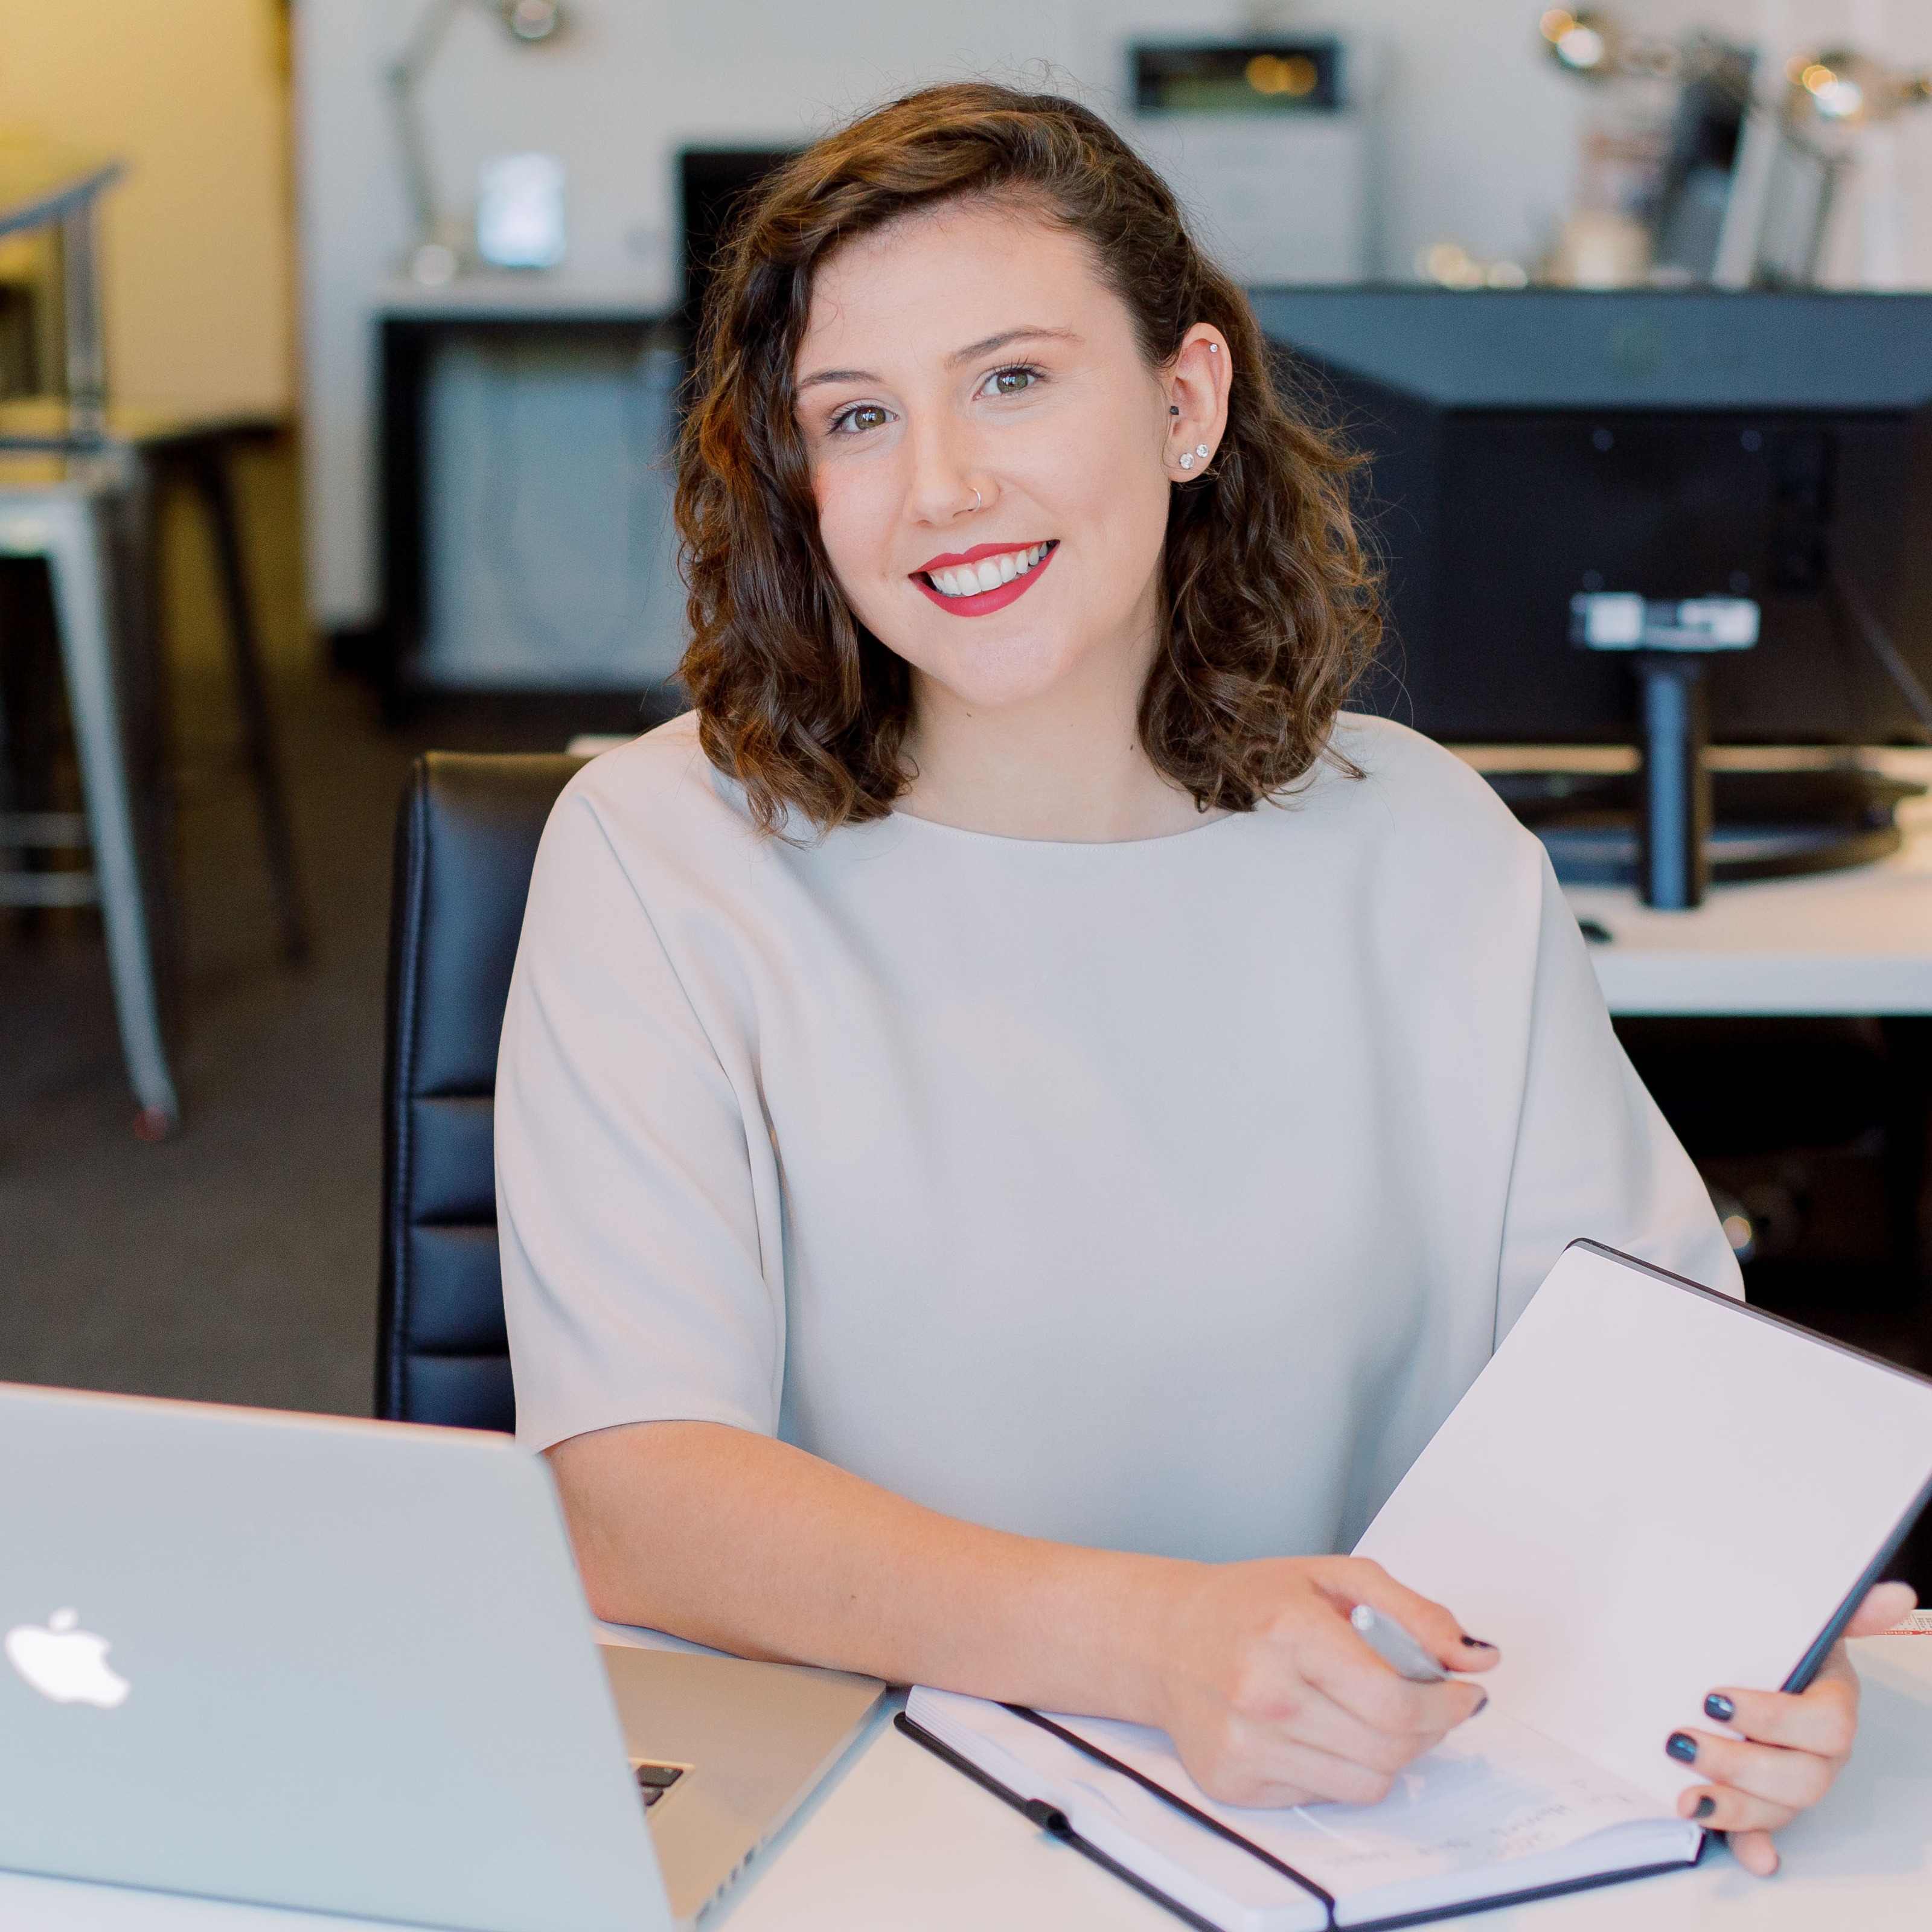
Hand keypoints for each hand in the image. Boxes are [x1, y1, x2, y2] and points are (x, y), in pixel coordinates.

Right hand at [1148, 1555, 1495, 1807]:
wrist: (1164, 1637)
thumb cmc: (1251, 1604)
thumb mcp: (1334, 1578)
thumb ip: (1415, 1614)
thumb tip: (1478, 1659)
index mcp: (1287, 1629)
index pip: (1396, 1699)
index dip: (1447, 1703)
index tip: (1462, 1692)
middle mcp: (1261, 1691)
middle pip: (1390, 1746)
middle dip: (1429, 1727)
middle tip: (1428, 1702)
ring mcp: (1244, 1744)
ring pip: (1368, 1780)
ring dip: (1391, 1751)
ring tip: (1371, 1713)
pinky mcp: (1236, 1784)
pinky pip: (1329, 1794)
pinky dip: (1343, 1767)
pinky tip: (1321, 1729)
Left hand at [1667, 1580, 1915, 1874]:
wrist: (1742, 1655)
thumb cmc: (1773, 1641)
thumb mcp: (1800, 1621)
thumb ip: (1845, 1610)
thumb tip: (1896, 1592)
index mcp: (1830, 1703)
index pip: (1825, 1724)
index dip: (1774, 1719)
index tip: (1716, 1697)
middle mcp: (1818, 1751)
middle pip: (1802, 1778)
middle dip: (1742, 1766)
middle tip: (1683, 1743)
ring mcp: (1791, 1780)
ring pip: (1781, 1811)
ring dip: (1737, 1810)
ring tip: (1689, 1800)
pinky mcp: (1763, 1803)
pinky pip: (1766, 1836)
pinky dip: (1754, 1847)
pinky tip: (1747, 1855)